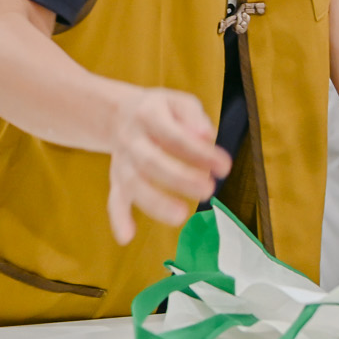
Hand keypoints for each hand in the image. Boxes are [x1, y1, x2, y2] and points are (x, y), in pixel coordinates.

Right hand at [105, 87, 231, 244]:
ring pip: (131, 183)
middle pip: (150, 162)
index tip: (225, 166)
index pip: (175, 136)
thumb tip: (207, 135)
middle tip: (208, 190)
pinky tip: (127, 237)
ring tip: (180, 216)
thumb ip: (194, 117)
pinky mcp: (116, 179)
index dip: (199, 152)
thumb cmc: (161, 110)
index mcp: (149, 115)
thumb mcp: (179, 101)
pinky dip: (118, 218)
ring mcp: (121, 161)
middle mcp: (131, 140)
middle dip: (179, 178)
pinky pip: (113, 199)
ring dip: (154, 202)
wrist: (118, 114)